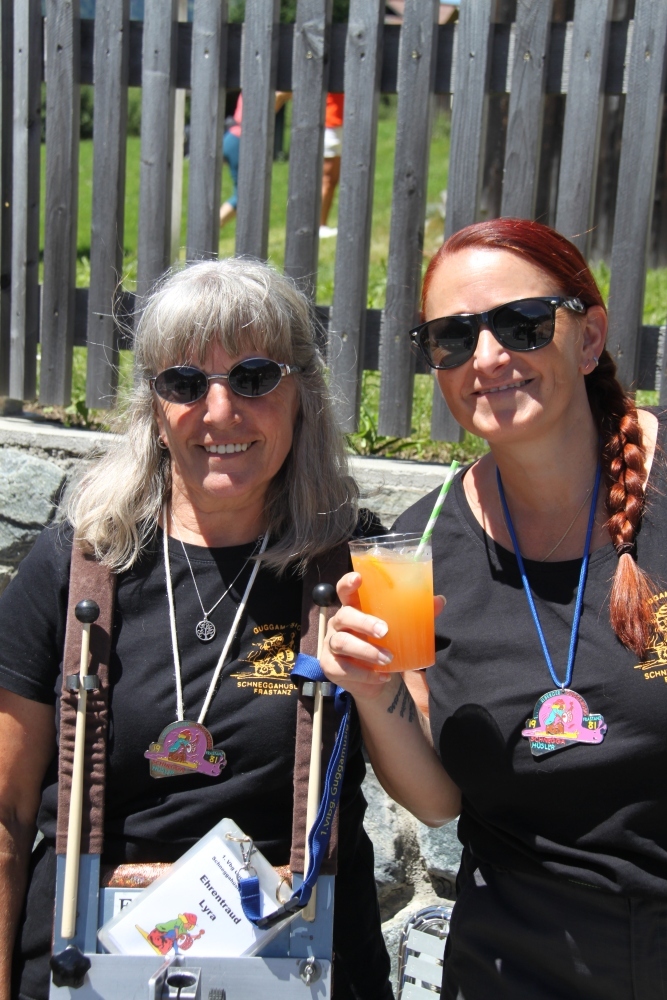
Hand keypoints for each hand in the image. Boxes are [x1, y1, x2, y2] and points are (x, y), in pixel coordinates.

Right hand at [321, 572, 444, 703]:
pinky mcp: (330, 666)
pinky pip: (343, 668)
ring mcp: (331, 644)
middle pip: (343, 616)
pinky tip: (382, 677)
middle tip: (384, 631)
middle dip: (363, 622)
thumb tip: (439, 601)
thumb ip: (418, 614)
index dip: (348, 583)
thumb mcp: (402, 629)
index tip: (358, 578)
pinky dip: (364, 674)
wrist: (377, 681)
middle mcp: (339, 623)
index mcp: (354, 608)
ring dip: (366, 651)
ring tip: (387, 659)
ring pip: (341, 643)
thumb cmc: (386, 645)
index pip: (344, 590)